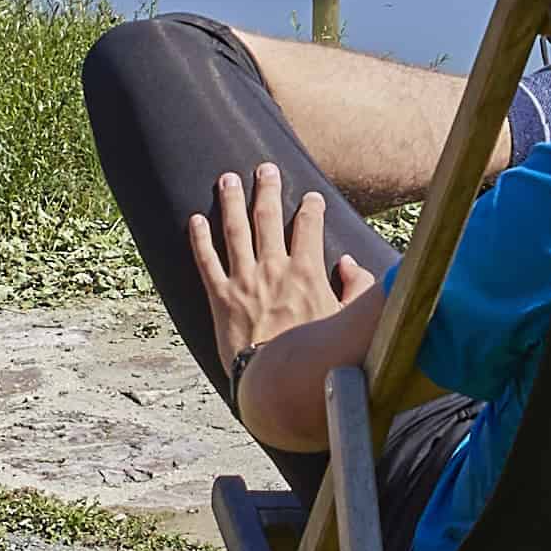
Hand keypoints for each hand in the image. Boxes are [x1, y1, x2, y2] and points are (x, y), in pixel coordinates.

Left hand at [188, 164, 374, 384]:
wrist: (277, 381)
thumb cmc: (314, 356)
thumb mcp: (345, 321)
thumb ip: (356, 289)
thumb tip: (349, 264)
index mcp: (306, 272)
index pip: (308, 226)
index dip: (310, 208)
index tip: (310, 197)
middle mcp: (273, 268)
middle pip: (267, 217)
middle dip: (267, 189)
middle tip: (264, 168)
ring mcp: (244, 281)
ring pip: (234, 230)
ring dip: (230, 201)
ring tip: (227, 179)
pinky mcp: (220, 298)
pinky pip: (206, 261)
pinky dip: (199, 239)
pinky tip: (194, 219)